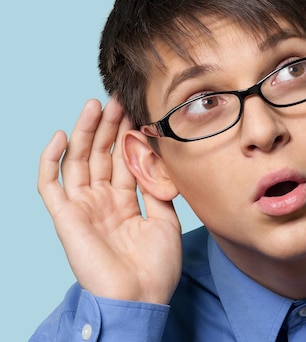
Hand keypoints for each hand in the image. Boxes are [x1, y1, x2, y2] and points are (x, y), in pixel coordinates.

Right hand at [38, 98, 181, 303]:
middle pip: (101, 154)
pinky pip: (50, 185)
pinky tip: (61, 136)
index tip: (137, 109)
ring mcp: (83, 207)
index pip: (123, 159)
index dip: (128, 135)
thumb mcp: (165, 219)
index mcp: (125, 201)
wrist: (142, 298)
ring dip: (84, 132)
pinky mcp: (65, 217)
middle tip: (117, 98)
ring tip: (95, 105)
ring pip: (78, 161)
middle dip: (108, 125)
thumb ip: (156, 189)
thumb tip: (157, 159)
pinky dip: (51, 160)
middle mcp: (102, 201)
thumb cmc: (157, 266)